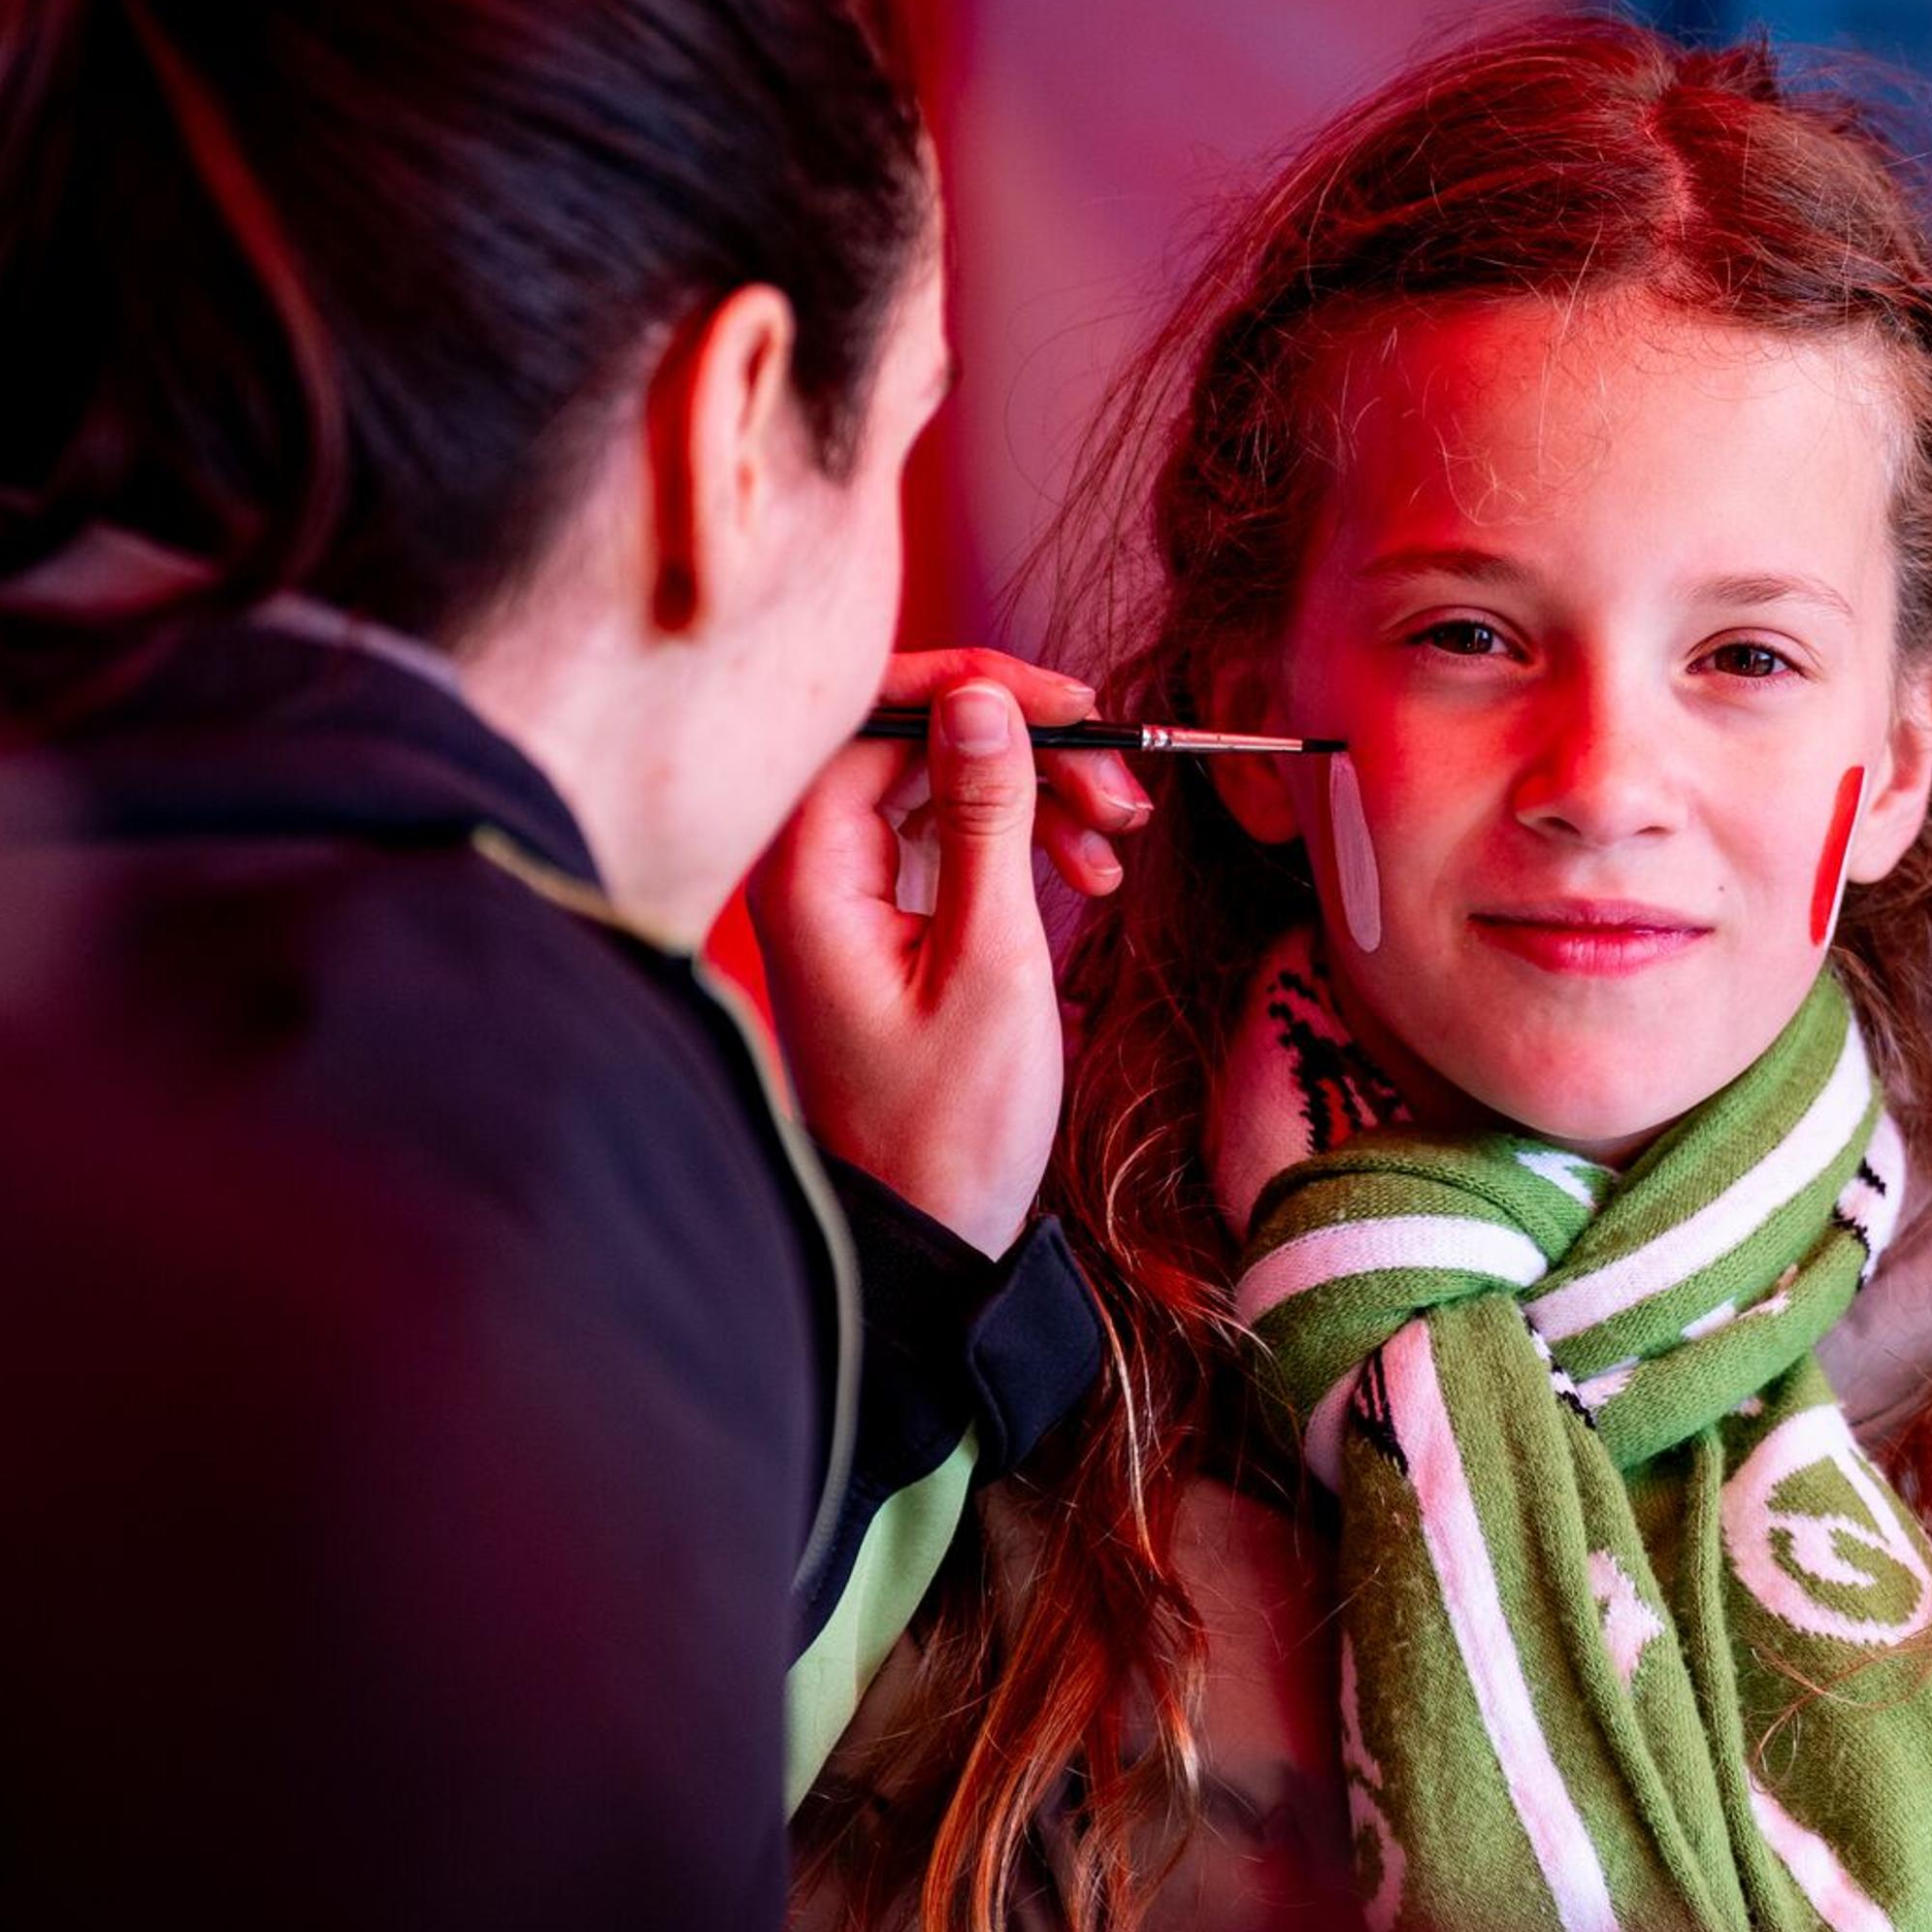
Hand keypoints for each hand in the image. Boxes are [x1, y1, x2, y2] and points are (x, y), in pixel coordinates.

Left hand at [747, 649, 1149, 1255]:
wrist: (927, 1240)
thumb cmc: (949, 1126)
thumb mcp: (992, 961)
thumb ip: (988, 818)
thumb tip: (982, 697)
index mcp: (809, 870)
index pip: (878, 714)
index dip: (983, 692)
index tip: (1081, 710)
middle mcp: (811, 868)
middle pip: (915, 739)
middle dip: (1027, 746)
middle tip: (1121, 786)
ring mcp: (846, 892)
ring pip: (944, 784)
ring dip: (1040, 794)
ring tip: (1120, 841)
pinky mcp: (883, 920)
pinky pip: (950, 837)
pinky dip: (1024, 840)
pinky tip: (1087, 875)